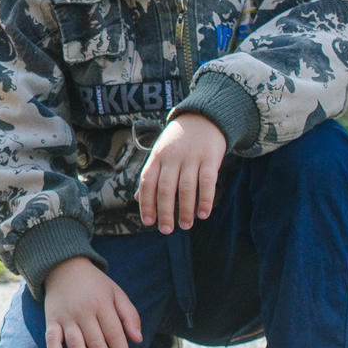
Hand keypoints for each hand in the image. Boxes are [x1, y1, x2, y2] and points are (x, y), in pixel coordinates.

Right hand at [40, 256, 141, 347]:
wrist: (64, 267)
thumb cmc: (95, 284)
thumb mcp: (116, 293)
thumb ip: (129, 315)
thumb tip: (137, 339)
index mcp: (102, 304)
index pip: (114, 333)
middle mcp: (83, 312)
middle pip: (96, 342)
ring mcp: (66, 317)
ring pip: (75, 345)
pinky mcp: (52, 320)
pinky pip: (51, 339)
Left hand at [137, 113, 226, 232]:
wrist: (203, 117)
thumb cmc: (178, 141)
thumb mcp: (160, 153)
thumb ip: (151, 175)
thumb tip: (137, 198)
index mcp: (157, 157)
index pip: (147, 183)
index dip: (146, 203)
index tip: (148, 222)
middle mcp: (172, 157)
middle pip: (166, 188)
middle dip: (165, 212)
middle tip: (166, 230)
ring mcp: (191, 157)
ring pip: (186, 187)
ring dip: (186, 210)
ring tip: (186, 226)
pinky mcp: (210, 158)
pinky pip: (207, 181)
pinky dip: (205, 199)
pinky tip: (204, 214)